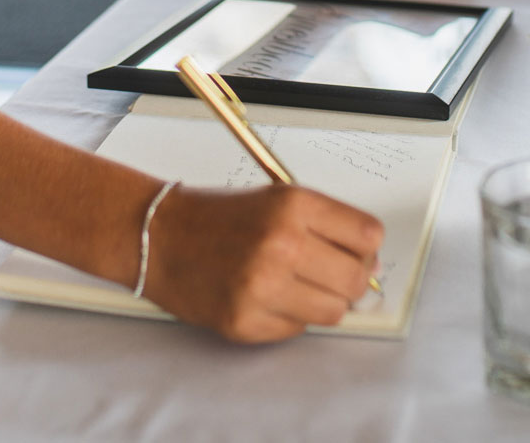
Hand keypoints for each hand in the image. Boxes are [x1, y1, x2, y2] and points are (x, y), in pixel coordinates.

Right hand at [144, 184, 383, 342]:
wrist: (159, 236)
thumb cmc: (218, 217)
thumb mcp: (277, 200)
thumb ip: (326, 225)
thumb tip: (371, 264)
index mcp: (294, 205)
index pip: (368, 236)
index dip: (366, 248)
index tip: (357, 252)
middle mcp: (282, 244)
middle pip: (357, 279)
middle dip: (350, 280)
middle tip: (330, 274)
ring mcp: (263, 287)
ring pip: (334, 312)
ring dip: (322, 302)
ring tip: (296, 285)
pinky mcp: (245, 321)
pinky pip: (297, 330)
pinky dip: (290, 317)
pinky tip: (268, 297)